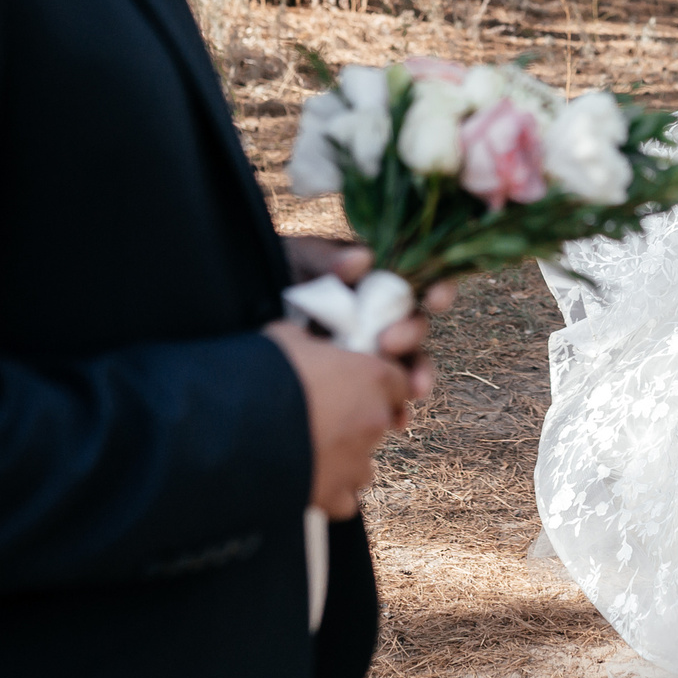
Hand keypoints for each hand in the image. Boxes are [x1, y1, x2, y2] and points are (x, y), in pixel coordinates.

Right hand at [264, 320, 411, 518]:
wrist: (230, 430)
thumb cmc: (261, 375)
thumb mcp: (287, 338)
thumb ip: (312, 344)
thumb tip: (309, 346)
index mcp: (372, 376)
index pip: (398, 379)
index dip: (377, 381)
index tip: (357, 383)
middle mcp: (373, 420)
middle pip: (380, 420)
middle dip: (356, 418)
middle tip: (322, 414)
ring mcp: (357, 461)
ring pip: (363, 462)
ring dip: (345, 457)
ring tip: (310, 449)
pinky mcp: (334, 494)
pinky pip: (344, 499)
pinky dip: (330, 492)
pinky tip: (307, 480)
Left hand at [280, 236, 453, 406]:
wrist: (238, 313)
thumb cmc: (274, 275)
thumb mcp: (296, 258)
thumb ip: (325, 257)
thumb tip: (363, 260)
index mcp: (375, 281)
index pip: (420, 281)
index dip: (439, 289)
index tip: (434, 300)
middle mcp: (380, 316)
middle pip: (417, 325)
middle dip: (412, 335)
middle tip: (388, 343)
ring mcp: (369, 351)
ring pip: (409, 364)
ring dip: (417, 376)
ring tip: (413, 390)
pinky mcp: (355, 381)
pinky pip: (385, 397)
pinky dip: (396, 409)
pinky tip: (397, 420)